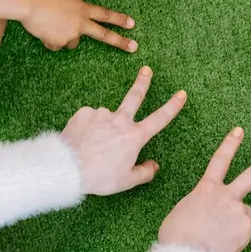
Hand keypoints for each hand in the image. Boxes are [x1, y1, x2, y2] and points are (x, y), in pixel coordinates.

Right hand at [21, 0, 137, 51]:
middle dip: (120, 42)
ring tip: (52, 23)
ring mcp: (69, 34)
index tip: (132, 24)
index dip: (119, 19)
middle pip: (103, 35)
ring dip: (66, 36)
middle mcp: (79, 23)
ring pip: (72, 41)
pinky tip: (43, 29)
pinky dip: (51, 40)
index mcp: (82, 9)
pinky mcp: (57, 42)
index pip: (105, 14)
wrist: (27, 3)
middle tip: (134, 47)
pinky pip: (56, 45)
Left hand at [61, 66, 187, 194]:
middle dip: (143, 82)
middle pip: (135, 96)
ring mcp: (102, 114)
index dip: (173, 106)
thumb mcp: (126, 181)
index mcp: (134, 136)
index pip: (160, 118)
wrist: (68, 167)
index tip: (181, 94)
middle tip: (146, 70)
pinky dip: (88, 128)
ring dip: (103, 127)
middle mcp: (120, 120)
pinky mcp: (84, 113)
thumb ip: (144, 173)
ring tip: (92, 145)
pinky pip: (89, 119)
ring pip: (106, 118)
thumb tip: (154, 166)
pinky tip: (82, 139)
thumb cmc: (100, 176)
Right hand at [158, 127, 250, 251]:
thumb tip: (213, 213)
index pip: (220, 160)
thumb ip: (203, 205)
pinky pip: (244, 232)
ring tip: (218, 236)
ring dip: (236, 223)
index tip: (239, 131)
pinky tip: (223, 244)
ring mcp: (239, 211)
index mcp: (206, 189)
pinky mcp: (246, 229)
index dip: (230, 144)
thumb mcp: (184, 212)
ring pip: (245, 214)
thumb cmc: (177, 236)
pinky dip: (236, 238)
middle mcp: (226, 196)